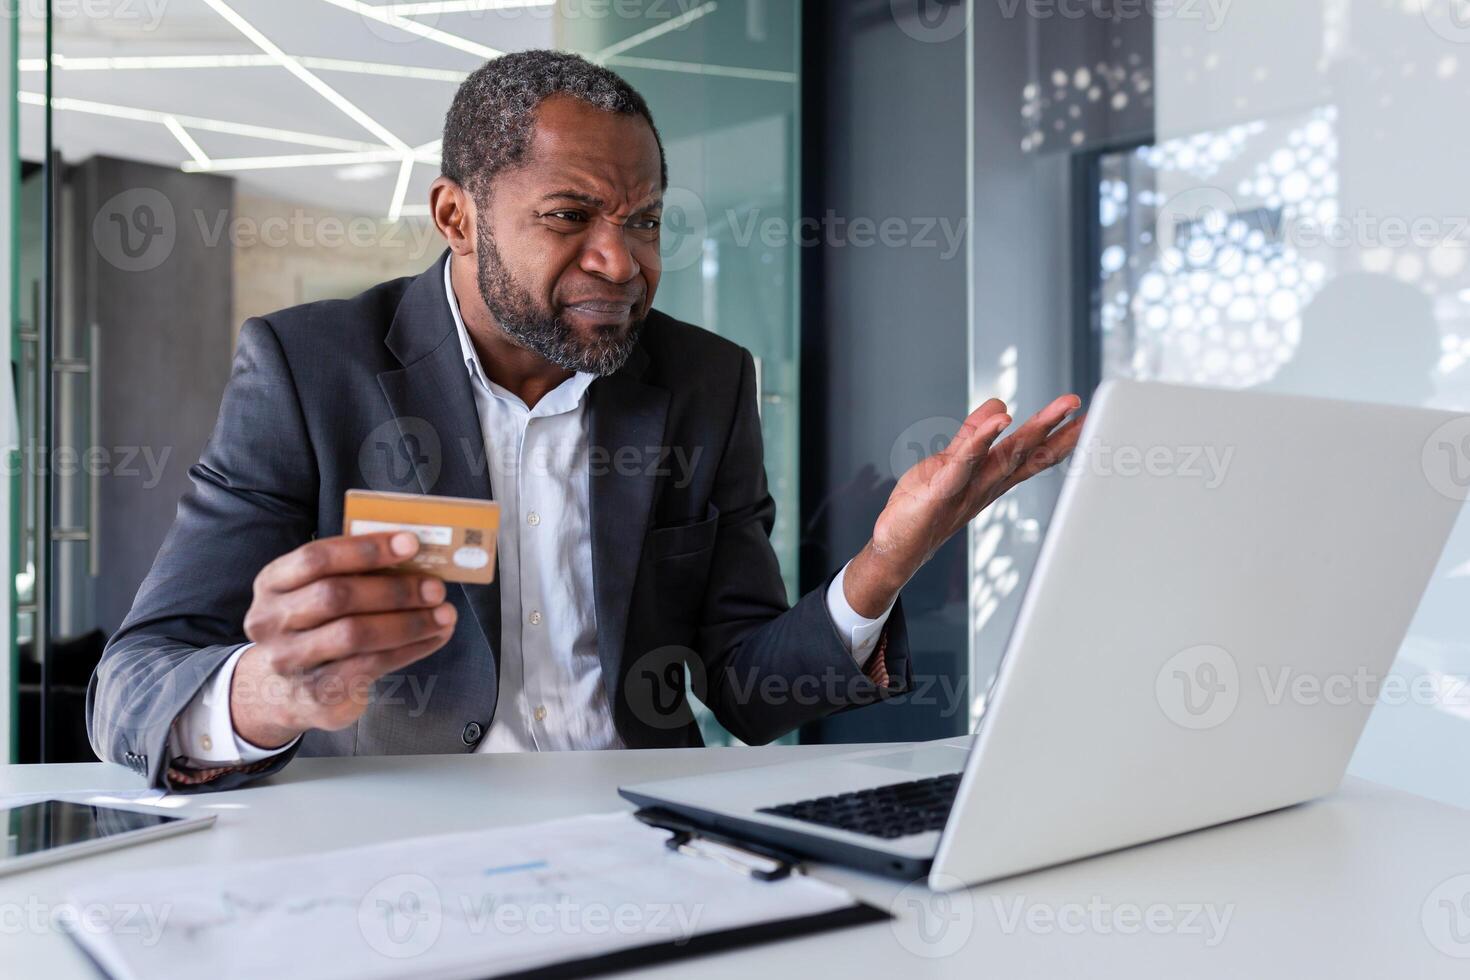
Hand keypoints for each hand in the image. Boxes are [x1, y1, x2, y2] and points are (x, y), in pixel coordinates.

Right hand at [230, 532, 457, 748]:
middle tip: (435, 588)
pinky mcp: (315, 692)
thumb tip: (414, 557)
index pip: (316, 558)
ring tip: (444, 614)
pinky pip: (369, 665)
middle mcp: (272, 622)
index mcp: (272, 584)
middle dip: (394, 590)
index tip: (411, 543)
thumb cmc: (313, 628)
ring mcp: (289, 661)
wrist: (281, 693)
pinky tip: (433, 638)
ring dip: (409, 622)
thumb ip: (352, 574)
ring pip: (355, 634)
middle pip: (337, 596)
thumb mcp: (315, 594)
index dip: (366, 549)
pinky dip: (410, 649)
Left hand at [844, 395, 1083, 616]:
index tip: (1087, 415)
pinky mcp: (940, 492)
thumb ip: (973, 436)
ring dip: (1031, 431)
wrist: (896, 550)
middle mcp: (985, 485)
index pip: (1031, 454)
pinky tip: (999, 421)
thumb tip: (997, 407)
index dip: (1058, 436)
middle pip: (1026, 453)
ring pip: (1005, 457)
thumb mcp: (951, 463)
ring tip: (1058, 408)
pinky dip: (981, 442)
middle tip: (1079, 401)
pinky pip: (964, 464)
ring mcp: (965, 490)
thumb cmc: (923, 508)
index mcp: (990, 478)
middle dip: (1054, 427)